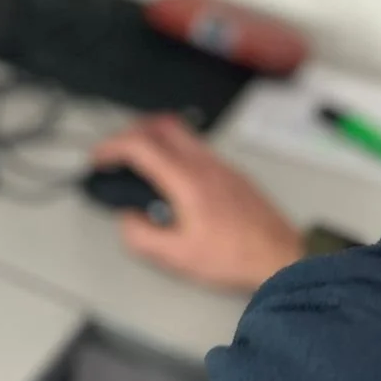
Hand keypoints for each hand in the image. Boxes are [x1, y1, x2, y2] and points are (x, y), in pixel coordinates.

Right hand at [91, 114, 304, 293]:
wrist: (283, 256)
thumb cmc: (234, 258)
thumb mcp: (178, 258)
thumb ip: (143, 237)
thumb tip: (127, 219)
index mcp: (186, 179)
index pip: (140, 145)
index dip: (111, 146)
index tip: (98, 158)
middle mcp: (203, 163)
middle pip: (160, 123)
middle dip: (131, 131)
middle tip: (117, 153)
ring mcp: (220, 165)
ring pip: (180, 131)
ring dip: (154, 138)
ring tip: (140, 164)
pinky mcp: (232, 173)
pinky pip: (195, 146)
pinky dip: (174, 150)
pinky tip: (172, 179)